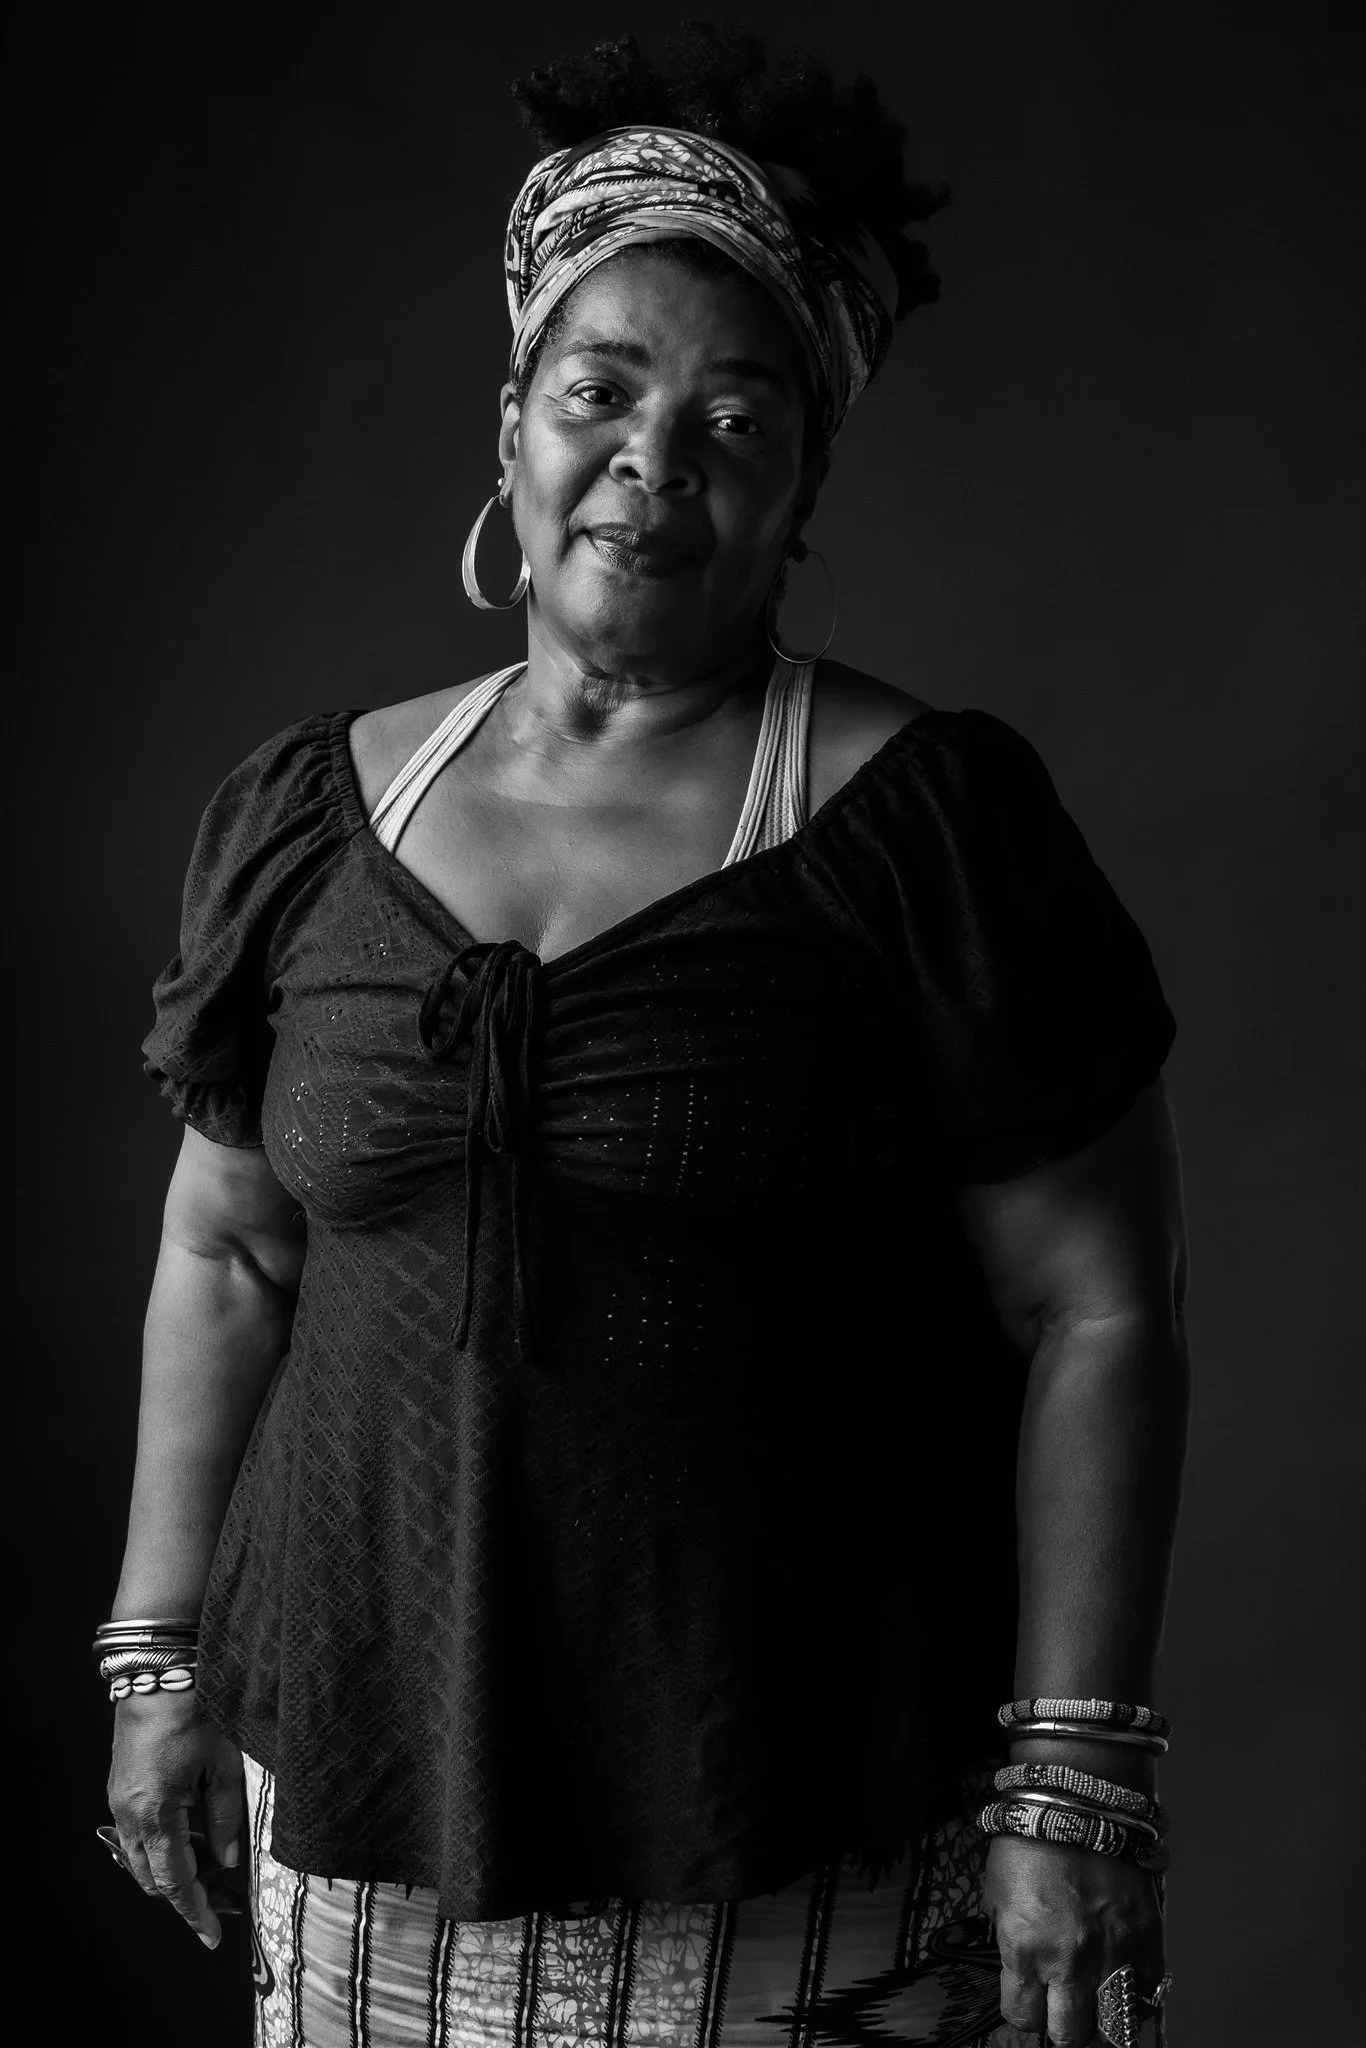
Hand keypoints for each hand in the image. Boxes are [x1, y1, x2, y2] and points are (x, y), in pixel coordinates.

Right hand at [106, 1690, 244, 1948]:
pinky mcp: (119, 1788)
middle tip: (218, 1899)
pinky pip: (135, 1833)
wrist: (158, 1673)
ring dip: (169, 1868)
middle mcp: (128, 1814)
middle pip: (151, 1876)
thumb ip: (227, 1818)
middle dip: (182, 1893)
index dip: (194, 1911)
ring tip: (207, 1866)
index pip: (175, 1881)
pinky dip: (160, 1844)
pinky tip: (187, 1833)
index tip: (211, 1935)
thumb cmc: (195, 1713)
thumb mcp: (224, 1765)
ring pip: (141, 1857)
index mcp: (156, 1813)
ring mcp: (119, 1801)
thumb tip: (229, 1859)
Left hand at [983, 1834, 1163, 2045]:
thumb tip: (1021, 1965)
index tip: (1028, 2002)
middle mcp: (1069, 1962)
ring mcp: (1112, 1954)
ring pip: (1114, 2027)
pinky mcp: (1145, 1940)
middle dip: (1063, 2027)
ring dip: (1104, 2022)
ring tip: (1098, 2008)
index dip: (1023, 2012)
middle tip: (1064, 2010)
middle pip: (1070, 2035)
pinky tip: (1125, 1986)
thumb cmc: (1032, 1838)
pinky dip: (1138, 1998)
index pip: (1022, 2017)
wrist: (1078, 1800)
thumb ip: (1009, 1938)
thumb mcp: (998, 1892)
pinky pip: (1148, 1994)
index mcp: (1025, 1950)